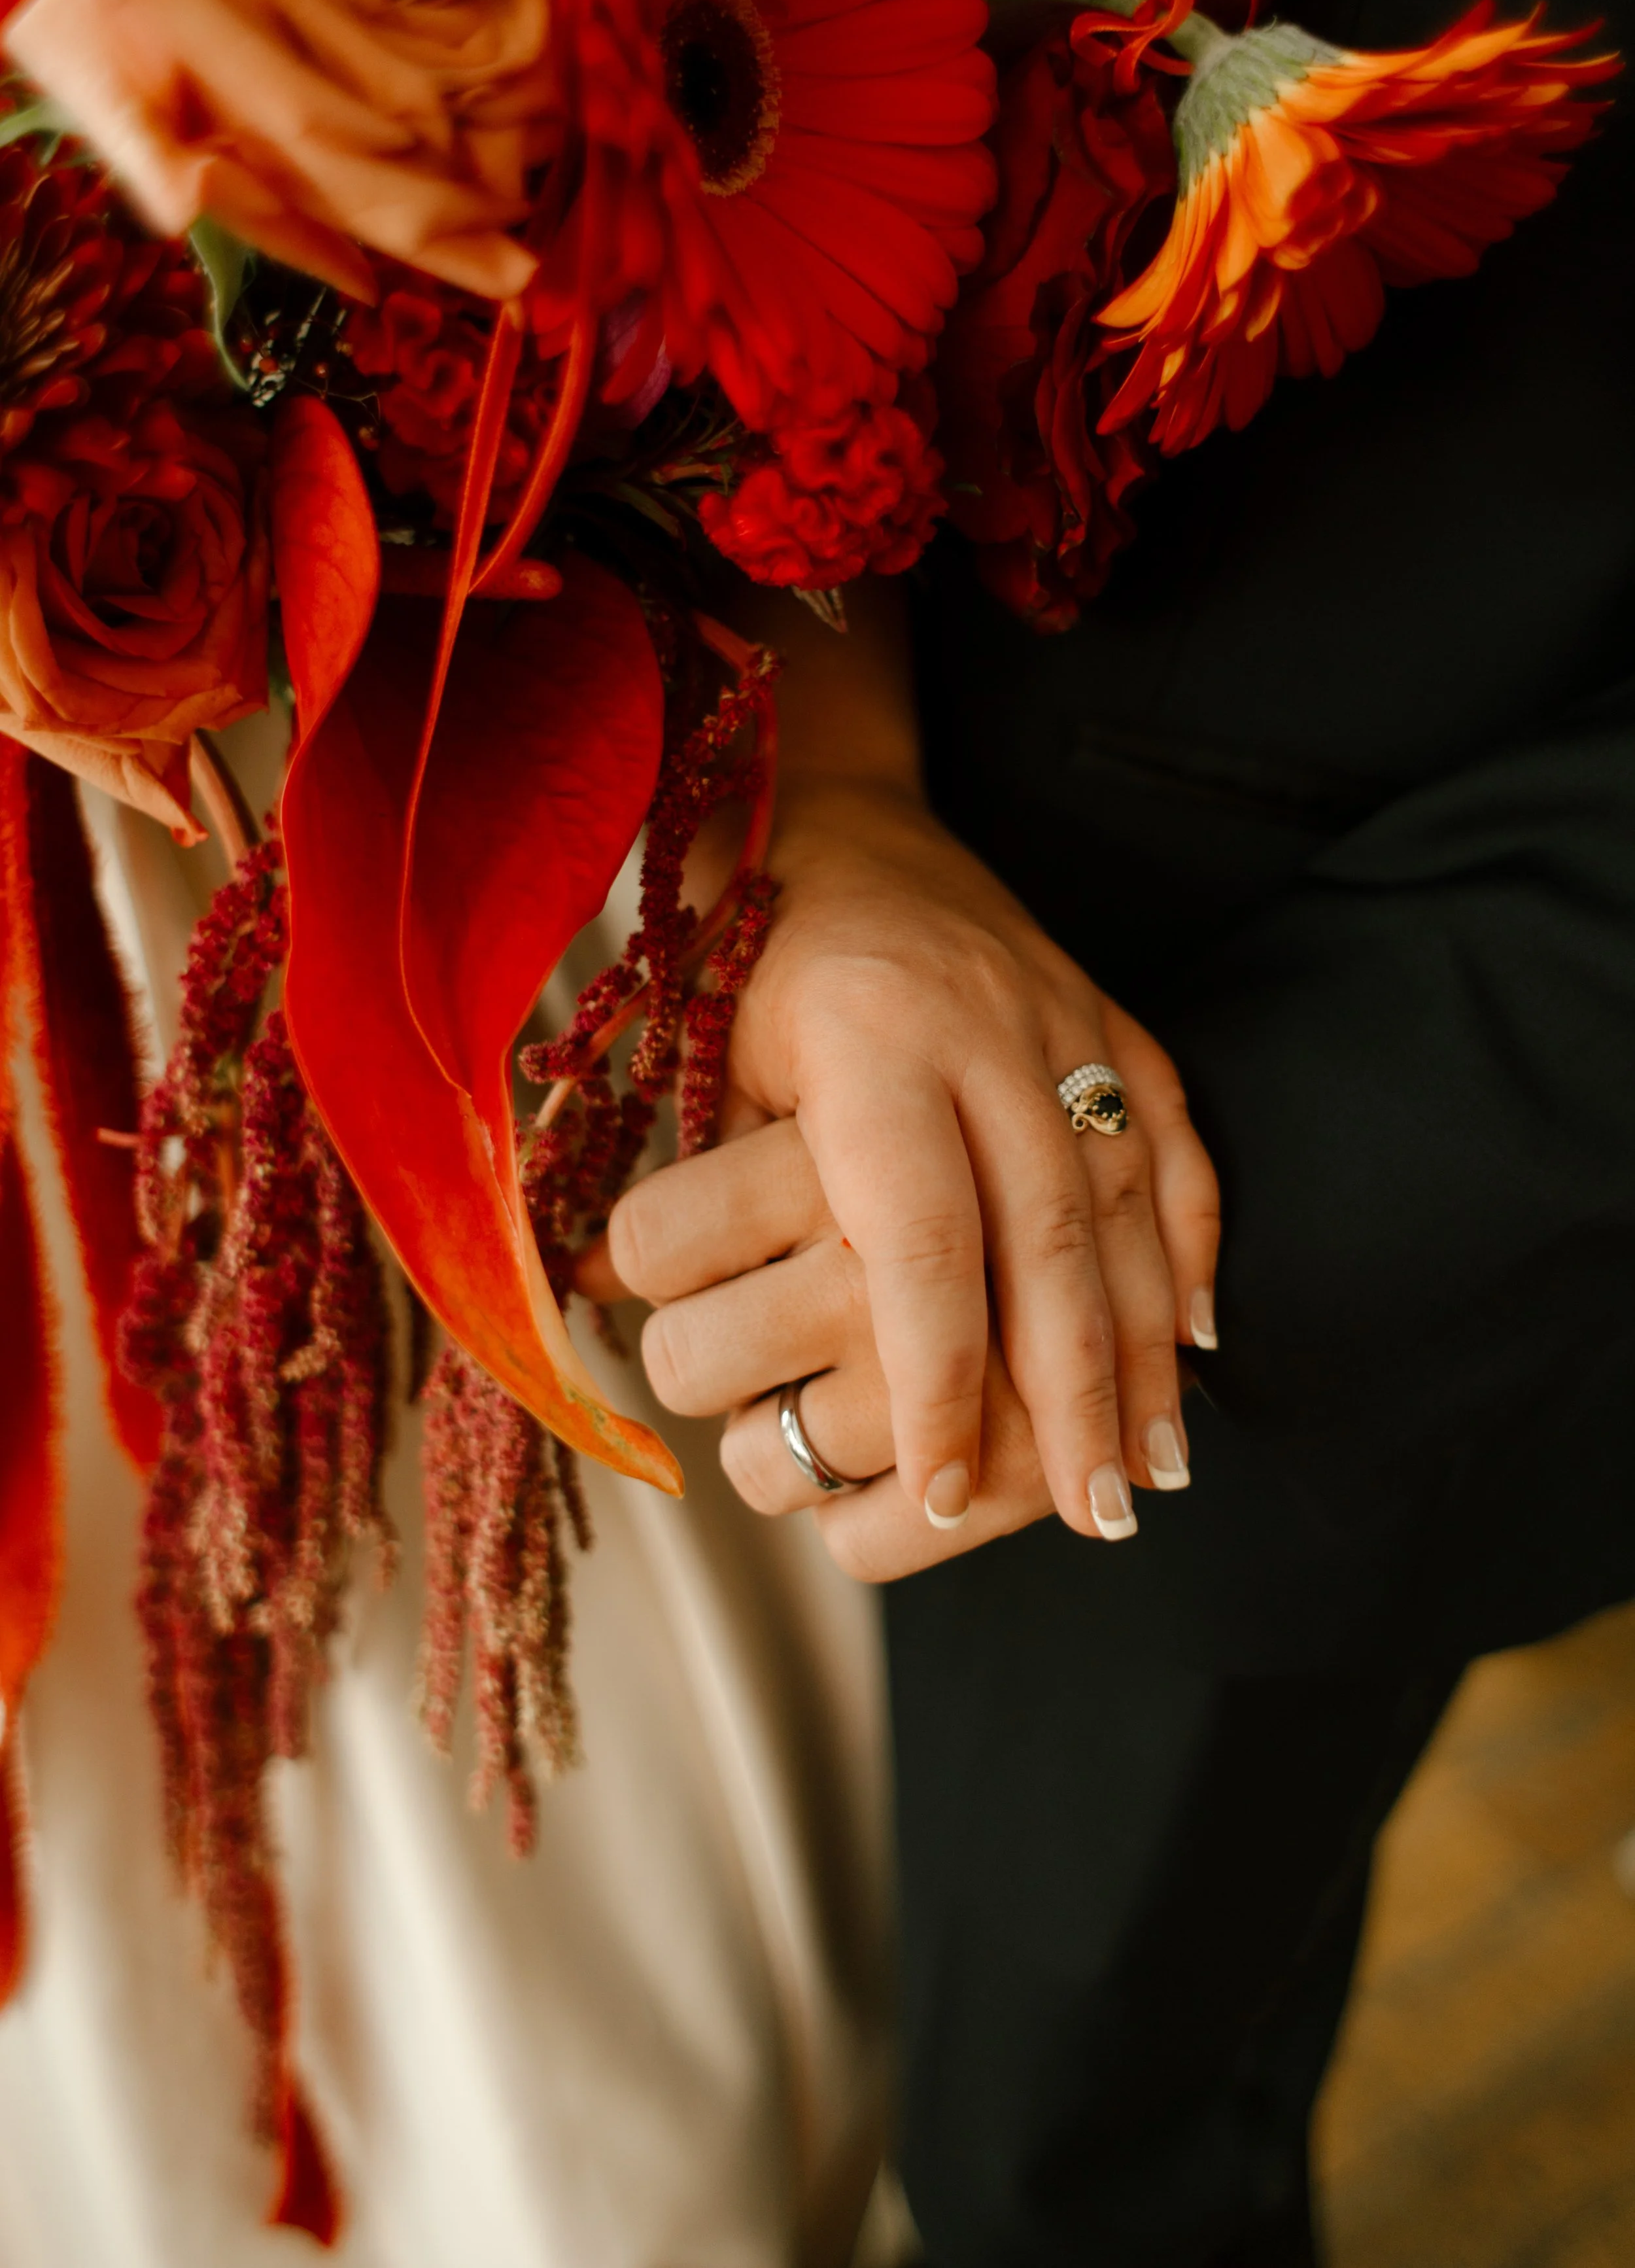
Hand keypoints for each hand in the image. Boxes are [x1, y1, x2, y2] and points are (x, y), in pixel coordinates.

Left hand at [598, 764, 1219, 1547]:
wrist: (837, 803)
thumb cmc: (743, 940)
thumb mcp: (693, 1049)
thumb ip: (679, 1189)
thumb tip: (605, 1319)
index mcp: (870, 1031)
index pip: (918, 1236)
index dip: (935, 1377)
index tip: (935, 1491)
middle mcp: (988, 1026)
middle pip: (1051, 1238)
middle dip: (1071, 1396)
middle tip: (1084, 1519)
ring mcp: (1065, 1019)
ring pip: (1124, 1205)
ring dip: (1139, 1351)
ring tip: (1145, 1474)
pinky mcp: (1109, 1020)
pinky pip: (1172, 1143)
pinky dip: (1185, 1247)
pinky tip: (1193, 1345)